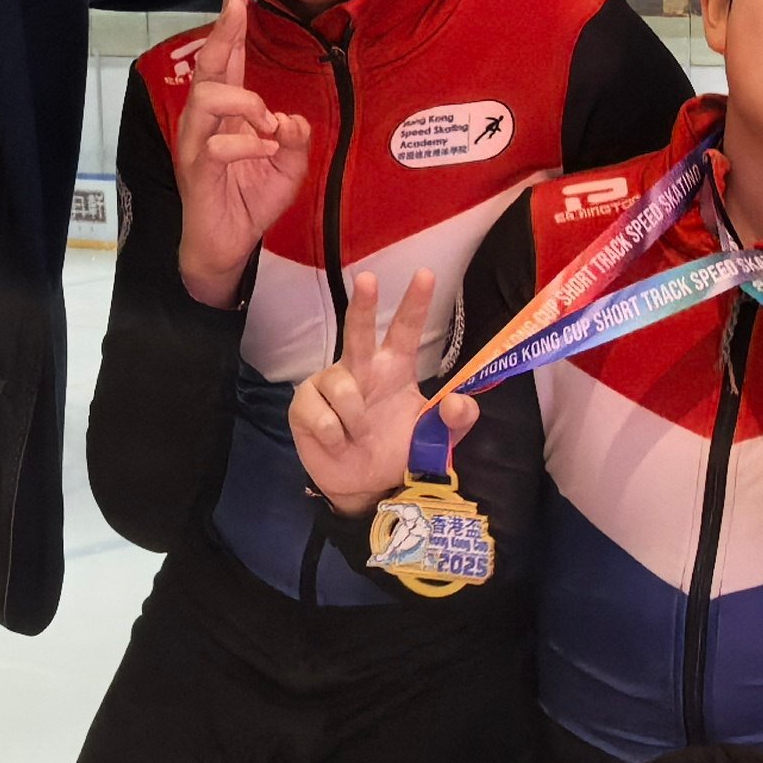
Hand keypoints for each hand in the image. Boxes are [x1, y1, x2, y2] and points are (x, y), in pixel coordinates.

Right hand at [172, 0, 312, 302]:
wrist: (226, 246)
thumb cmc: (249, 200)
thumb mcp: (289, 167)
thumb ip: (296, 139)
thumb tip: (292, 120)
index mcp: (227, 113)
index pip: (227, 57)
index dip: (232, 19)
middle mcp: (205, 120)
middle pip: (209, 64)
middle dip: (224, 28)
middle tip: (237, 0)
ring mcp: (196, 144)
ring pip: (208, 97)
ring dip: (246, 103)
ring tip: (268, 125)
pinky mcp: (196, 171)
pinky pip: (216, 145)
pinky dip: (247, 144)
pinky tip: (265, 151)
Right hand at [289, 267, 465, 515]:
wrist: (367, 487)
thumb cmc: (398, 451)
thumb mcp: (437, 439)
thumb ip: (457, 421)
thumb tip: (458, 401)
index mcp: (395, 368)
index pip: (406, 329)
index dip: (415, 302)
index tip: (426, 274)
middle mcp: (362, 368)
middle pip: (358, 329)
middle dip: (362, 304)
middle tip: (368, 279)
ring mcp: (329, 384)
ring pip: (341, 384)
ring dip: (355, 417)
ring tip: (358, 436)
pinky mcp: (304, 405)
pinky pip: (320, 413)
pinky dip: (335, 436)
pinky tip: (338, 444)